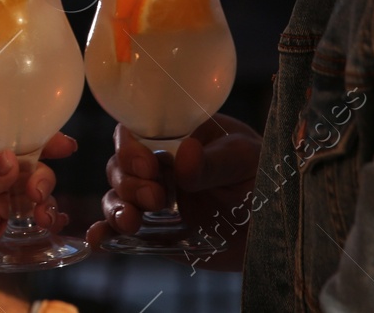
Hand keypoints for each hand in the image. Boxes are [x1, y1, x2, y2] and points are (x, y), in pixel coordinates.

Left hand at [0, 131, 75, 261]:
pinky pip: (19, 215)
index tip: (63, 144)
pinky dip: (37, 217)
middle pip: (19, 167)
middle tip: (38, 194)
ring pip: (23, 191)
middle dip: (36, 178)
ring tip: (44, 215)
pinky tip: (50, 221)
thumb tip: (11, 158)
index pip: (1, 140)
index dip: (33, 141)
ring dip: (40, 201)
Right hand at [87, 113, 260, 270]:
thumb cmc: (262, 176)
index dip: (130, 147)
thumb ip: (216, 160)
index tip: (149, 165)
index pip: (135, 133)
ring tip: (131, 223)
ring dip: (116, 208)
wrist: (275, 226)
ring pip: (117, 198)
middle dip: (129, 182)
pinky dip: (105, 235)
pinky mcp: (156, 233)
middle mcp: (158, 167)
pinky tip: (98, 240)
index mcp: (175, 138)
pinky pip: (122, 232)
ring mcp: (155, 201)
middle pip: (120, 167)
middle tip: (157, 198)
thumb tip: (185, 155)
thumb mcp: (246, 160)